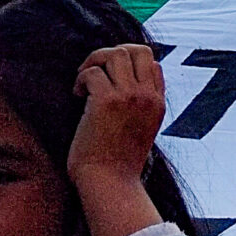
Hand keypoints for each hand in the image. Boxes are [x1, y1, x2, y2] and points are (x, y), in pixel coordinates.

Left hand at [68, 44, 166, 235]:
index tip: (111, 78)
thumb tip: (123, 86)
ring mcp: (128, 97)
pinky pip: (93, 72)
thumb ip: (141, 107)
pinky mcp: (106, 102)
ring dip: (95, 62)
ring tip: (85, 81)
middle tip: (95, 71)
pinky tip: (77, 95)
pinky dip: (81, 79)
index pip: (152, 63)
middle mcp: (147, 96)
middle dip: (112, 53)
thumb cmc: (119, 164)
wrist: (110, 185)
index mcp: (158, 104)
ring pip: (116, 54)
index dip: (129, 64)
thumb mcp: (142, 131)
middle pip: (137, 49)